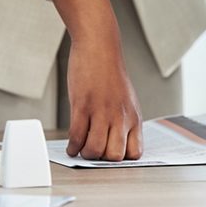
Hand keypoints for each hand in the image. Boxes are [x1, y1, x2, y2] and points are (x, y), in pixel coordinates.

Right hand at [49, 0, 141, 160]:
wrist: (99, 47)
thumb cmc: (110, 73)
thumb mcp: (125, 100)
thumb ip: (122, 121)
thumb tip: (113, 142)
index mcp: (133, 117)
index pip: (135, 153)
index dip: (122, 159)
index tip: (110, 156)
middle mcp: (120, 117)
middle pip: (114, 155)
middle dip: (102, 159)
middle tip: (93, 152)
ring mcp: (101, 111)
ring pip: (94, 148)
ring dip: (85, 153)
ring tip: (80, 148)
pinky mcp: (83, 105)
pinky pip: (76, 135)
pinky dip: (72, 145)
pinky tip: (70, 145)